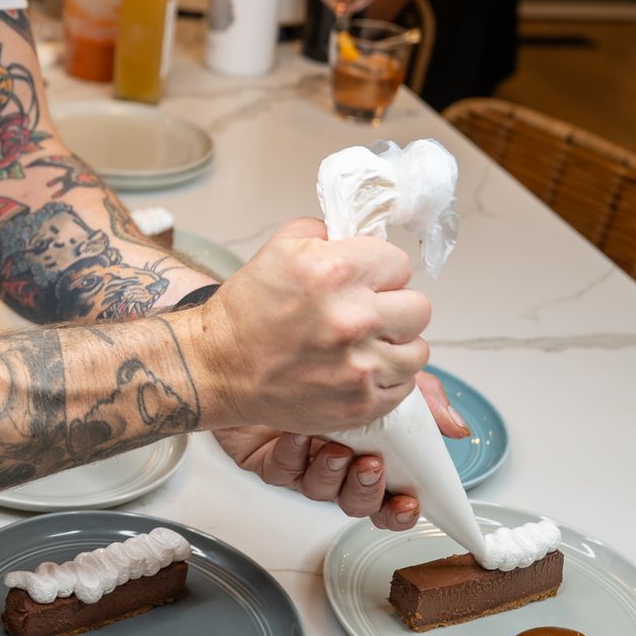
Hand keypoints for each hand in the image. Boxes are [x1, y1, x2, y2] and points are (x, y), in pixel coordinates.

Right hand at [185, 217, 431, 433]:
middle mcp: (352, 318)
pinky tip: (356, 370)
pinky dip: (385, 379)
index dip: (380, 272)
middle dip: (392, 308)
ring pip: (417, 350)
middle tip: (364, 315)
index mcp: (334, 272)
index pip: (400, 263)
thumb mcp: (279, 249)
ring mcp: (360, 366)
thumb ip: (328, 233)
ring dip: (394, 346)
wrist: (217, 366)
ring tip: (362, 345)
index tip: (362, 283)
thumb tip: (363, 234)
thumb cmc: (246, 311)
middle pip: (418, 307)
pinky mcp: (361, 403)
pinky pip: (404, 386)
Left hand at [214, 371, 469, 528]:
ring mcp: (302, 465)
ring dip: (332, 473)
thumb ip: (424, 401)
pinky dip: (293, 453)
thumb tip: (457, 429)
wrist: (265, 345)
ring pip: (319, 491)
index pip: (389, 499)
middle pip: (357, 502)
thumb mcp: (384, 372)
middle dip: (368, 491)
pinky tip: (299, 433)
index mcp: (368, 454)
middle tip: (371, 465)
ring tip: (337, 448)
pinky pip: (281, 470)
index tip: (410, 502)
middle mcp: (336, 466)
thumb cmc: (325, 364)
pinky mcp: (266, 458)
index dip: (400, 511)